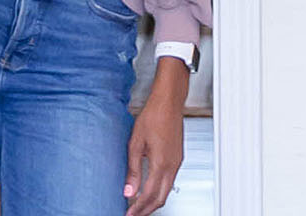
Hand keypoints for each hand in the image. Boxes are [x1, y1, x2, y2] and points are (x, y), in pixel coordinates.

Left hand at [123, 59, 187, 214]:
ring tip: (139, 206)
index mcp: (161, 164)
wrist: (169, 101)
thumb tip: (128, 191)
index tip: (128, 215)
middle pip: (161, 198)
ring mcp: (177, 162)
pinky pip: (170, 181)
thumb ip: (133, 170)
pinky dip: (159, 190)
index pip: (148, 195)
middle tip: (133, 215)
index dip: (138, 209)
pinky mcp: (177, 158)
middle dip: (147, 210)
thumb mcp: (136, 143)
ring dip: (153, 201)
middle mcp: (172, 166)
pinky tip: (149, 188)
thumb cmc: (153, 116)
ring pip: (166, 191)